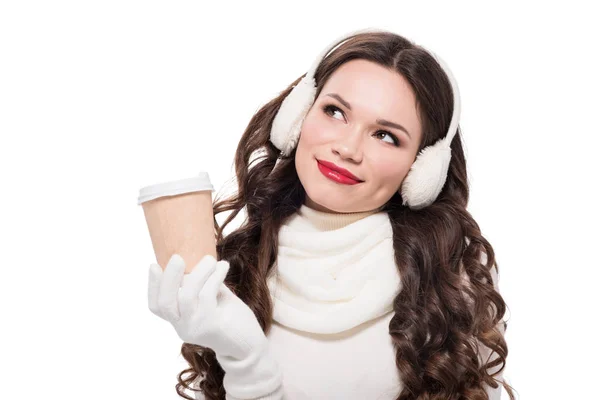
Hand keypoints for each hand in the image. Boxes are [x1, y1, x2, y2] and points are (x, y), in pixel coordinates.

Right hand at [147, 253, 267, 359]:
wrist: (250, 345)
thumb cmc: (231, 318)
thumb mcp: (213, 299)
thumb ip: (201, 285)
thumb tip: (195, 261)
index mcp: (180, 321)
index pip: (157, 307)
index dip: (152, 286)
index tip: (154, 265)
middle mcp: (183, 327)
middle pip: (165, 303)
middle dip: (169, 278)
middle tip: (177, 257)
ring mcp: (196, 328)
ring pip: (187, 296)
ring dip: (198, 273)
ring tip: (210, 260)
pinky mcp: (212, 326)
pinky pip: (207, 295)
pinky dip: (214, 277)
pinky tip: (223, 267)